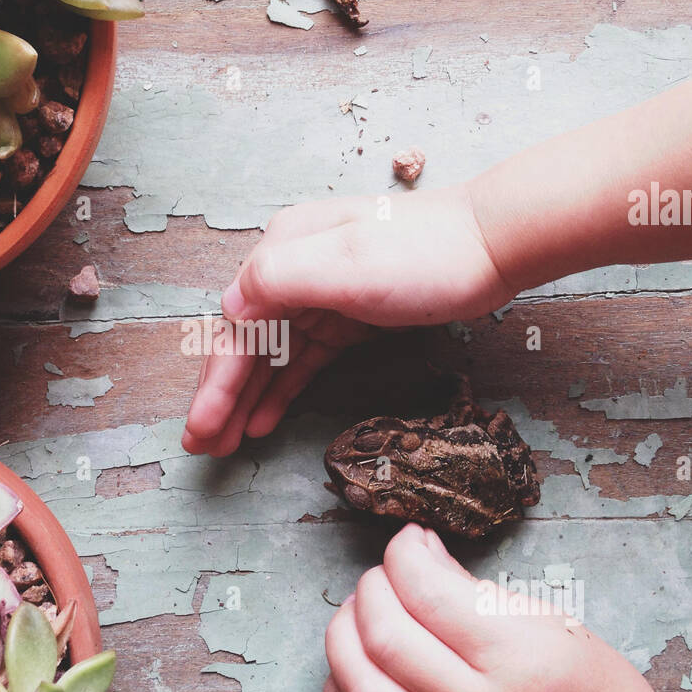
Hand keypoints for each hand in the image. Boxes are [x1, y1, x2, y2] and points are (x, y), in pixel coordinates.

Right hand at [182, 186, 513, 455]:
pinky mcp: (349, 314)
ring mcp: (321, 292)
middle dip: (221, 397)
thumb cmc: (422, 254)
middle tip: (202, 447)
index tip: (200, 431)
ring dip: (246, 399)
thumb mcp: (345, 260)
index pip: (235, 330)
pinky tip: (264, 419)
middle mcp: (293, 270)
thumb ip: (278, 278)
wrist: (491, 244)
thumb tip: (228, 308)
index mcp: (282, 252)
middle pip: (247, 344)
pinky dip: (281, 388)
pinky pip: (302, 358)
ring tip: (225, 444)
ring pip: (272, 356)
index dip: (214, 384)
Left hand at [324, 525, 691, 691]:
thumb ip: (476, 589)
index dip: (404, 553)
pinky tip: (353, 663)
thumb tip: (418, 552)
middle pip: (385, 636)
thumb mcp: (553, 622)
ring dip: (344, 635)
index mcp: (517, 659)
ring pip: (361, 686)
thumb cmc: (597, 691)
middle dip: (371, 588)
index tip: (410, 539)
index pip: (427, 592)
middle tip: (387, 573)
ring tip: (361, 611)